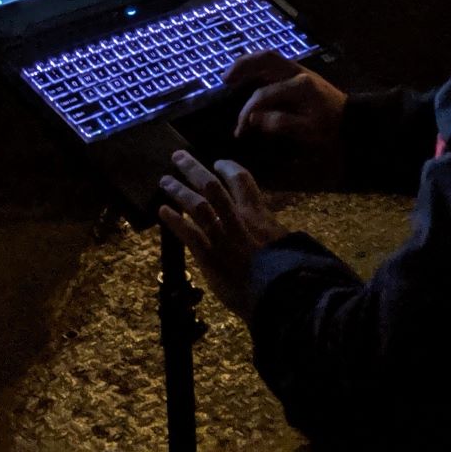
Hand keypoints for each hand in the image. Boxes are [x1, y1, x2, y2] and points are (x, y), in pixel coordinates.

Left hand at [159, 150, 287, 320]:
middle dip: (193, 169)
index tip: (218, 163)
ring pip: (196, 205)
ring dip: (179, 190)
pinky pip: (189, 234)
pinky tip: (163, 211)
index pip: (241, 179)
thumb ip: (271, 232)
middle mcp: (237, 219)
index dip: (228, 167)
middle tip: (178, 156)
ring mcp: (221, 237)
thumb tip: (270, 228)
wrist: (280, 295)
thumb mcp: (285, 243)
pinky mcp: (209, 257)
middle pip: (211, 185)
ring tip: (164, 180)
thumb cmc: (287, 271)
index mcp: (258, 214)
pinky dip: (174, 221)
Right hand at [228, 51, 347, 172]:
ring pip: (268, 58)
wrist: (351, 119)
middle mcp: (298, 71)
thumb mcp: (307, 131)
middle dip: (242, 66)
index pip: (264, 93)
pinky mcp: (298, 73)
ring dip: (248, 65)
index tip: (241, 129)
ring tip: (230, 76)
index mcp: (300, 85)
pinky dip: (257, 68)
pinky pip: (273, 64)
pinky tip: (248, 77)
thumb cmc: (330, 127)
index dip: (248, 111)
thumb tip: (254, 118)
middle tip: (225, 80)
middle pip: (265, 59)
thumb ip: (280, 123)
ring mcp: (298, 70)